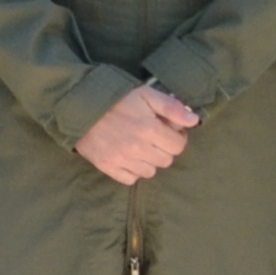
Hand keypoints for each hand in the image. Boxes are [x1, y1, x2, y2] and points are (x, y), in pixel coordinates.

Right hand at [73, 85, 199, 186]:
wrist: (80, 106)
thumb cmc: (117, 98)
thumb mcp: (147, 94)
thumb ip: (172, 108)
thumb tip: (195, 121)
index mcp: (150, 129)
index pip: (178, 146)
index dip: (177, 137)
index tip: (169, 130)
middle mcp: (138, 148)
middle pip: (166, 160)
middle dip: (165, 149)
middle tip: (155, 137)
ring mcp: (121, 160)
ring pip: (150, 172)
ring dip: (150, 160)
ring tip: (141, 146)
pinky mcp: (107, 167)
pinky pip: (130, 179)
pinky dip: (133, 171)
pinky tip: (129, 157)